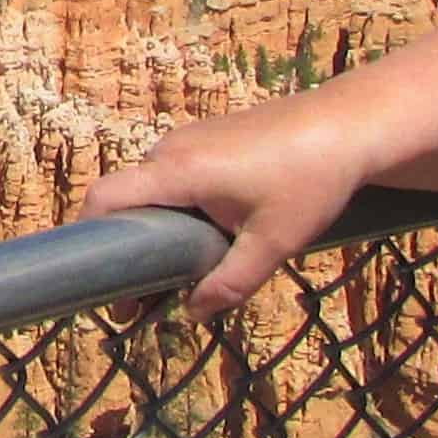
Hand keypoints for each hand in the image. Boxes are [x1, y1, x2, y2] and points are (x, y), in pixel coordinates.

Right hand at [78, 97, 377, 317]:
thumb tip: (193, 314)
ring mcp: (192, 139)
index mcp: (177, 171)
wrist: (350, 123)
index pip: (104, 199)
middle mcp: (174, 149)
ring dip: (154, 231)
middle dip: (126, 251)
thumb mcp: (272, 243)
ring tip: (172, 278)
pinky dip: (175, 210)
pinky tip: (204, 239)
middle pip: (127, 201)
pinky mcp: (212, 138)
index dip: (87, 238)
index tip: (97, 282)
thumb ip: (229, 283)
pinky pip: (176, 176)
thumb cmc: (312, 179)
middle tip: (137, 303)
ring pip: (154, 190)